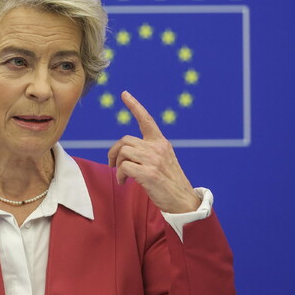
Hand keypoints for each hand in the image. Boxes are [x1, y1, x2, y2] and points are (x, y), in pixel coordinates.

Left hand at [108, 91, 200, 213]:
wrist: (183, 201)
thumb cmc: (169, 182)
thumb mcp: (162, 160)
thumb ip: (148, 151)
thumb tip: (125, 150)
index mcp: (161, 142)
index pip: (147, 120)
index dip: (134, 106)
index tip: (124, 94)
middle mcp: (158, 148)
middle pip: (125, 140)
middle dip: (114, 152)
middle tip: (112, 165)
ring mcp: (154, 160)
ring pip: (123, 152)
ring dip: (116, 165)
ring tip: (121, 177)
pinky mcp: (149, 173)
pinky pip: (124, 167)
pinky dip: (119, 175)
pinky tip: (123, 182)